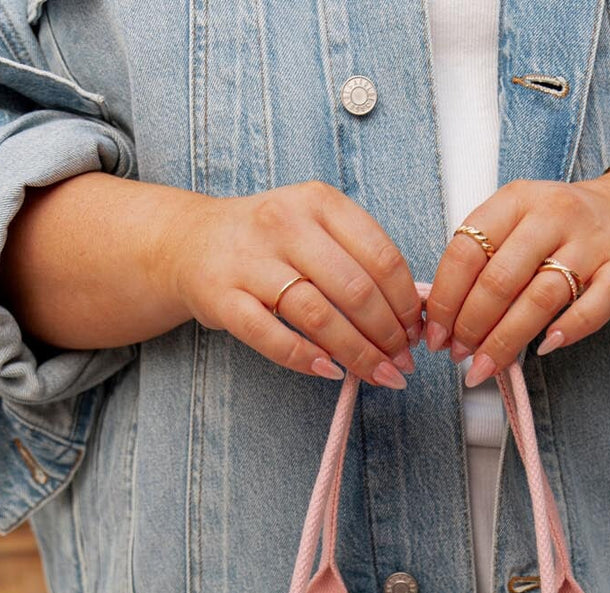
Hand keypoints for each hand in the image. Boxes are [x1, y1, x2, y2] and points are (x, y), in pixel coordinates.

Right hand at [0, 175, 422, 387]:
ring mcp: (249, 261)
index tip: (418, 331)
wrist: (190, 242)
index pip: (381, 256)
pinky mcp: (221, 297)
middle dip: (388, 334)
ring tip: (379, 374)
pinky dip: (307, 359)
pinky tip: (330, 372)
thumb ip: (361, 259)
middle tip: (403, 362)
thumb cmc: (269, 243)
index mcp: (318, 202)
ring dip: (357, 353)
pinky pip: (272, 336)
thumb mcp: (316, 229)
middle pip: (355, 289)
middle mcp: (284, 223)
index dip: (407, 302)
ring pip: (319, 315)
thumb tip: (417, 313)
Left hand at [424, 168, 609, 384]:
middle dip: (471, 326)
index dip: (446, 299)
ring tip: (484, 366)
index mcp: (517, 200)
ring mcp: (591, 243)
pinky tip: (543, 348)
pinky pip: (592, 308)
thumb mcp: (517, 224)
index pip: (467, 250)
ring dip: (506, 340)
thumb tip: (441, 319)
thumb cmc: (561, 229)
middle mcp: (554, 215)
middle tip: (457, 355)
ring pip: (540, 298)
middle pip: (500, 279)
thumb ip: (482, 260)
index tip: (435, 334)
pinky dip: (567, 331)